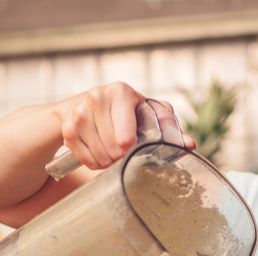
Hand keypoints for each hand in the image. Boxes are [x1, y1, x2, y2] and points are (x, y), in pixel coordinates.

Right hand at [49, 82, 195, 169]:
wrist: (83, 104)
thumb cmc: (125, 111)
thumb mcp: (147, 113)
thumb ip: (169, 128)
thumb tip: (190, 145)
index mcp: (121, 91)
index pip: (127, 138)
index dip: (133, 150)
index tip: (135, 148)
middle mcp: (97, 97)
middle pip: (115, 150)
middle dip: (123, 157)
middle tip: (125, 151)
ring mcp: (79, 112)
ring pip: (101, 157)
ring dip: (110, 162)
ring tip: (113, 151)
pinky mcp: (67, 128)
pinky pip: (86, 159)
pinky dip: (95, 163)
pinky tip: (99, 152)